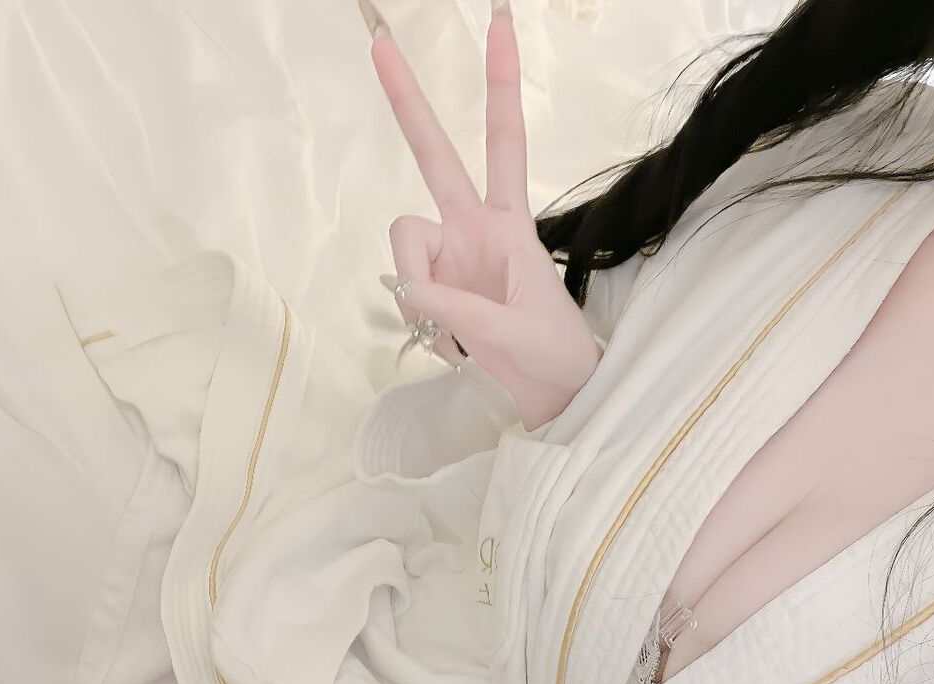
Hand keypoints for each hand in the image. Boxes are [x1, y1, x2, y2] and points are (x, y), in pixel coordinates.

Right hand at [364, 0, 601, 430]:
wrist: (554, 397)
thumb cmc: (554, 355)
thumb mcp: (516, 327)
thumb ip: (458, 306)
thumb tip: (407, 287)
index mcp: (509, 224)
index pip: (503, 143)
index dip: (498, 87)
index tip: (496, 23)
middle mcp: (472, 231)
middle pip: (434, 157)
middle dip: (408, 103)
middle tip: (379, 40)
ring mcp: (448, 261)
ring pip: (404, 244)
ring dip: (417, 285)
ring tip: (453, 329)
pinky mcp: (433, 295)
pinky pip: (405, 291)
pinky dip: (419, 318)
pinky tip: (451, 341)